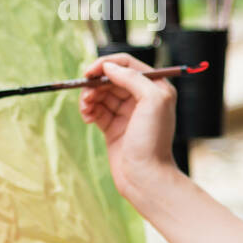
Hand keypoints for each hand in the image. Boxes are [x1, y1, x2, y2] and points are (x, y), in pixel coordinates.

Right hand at [78, 53, 178, 207]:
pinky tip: (87, 117)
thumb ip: (132, 78)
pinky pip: (97, 110)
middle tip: (86, 94)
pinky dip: (89, 110)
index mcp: (156, 87)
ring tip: (86, 108)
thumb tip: (108, 66)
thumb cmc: (152, 140)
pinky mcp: (113, 127)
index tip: (90, 72)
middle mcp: (142, 98)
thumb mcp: (151, 101)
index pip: (128, 64)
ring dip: (90, 97)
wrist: (145, 178)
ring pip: (102, 94)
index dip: (107, 64)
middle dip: (96, 83)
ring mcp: (127, 113)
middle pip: (112, 78)